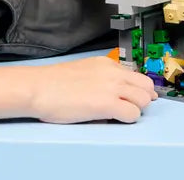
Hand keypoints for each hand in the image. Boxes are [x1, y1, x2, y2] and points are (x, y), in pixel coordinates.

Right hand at [26, 56, 156, 123]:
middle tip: (130, 108)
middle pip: (146, 86)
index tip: (135, 97)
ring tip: (120, 114)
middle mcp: (113, 73)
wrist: (38, 87)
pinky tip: (114, 119)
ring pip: (143, 100)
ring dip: (136, 109)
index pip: (136, 75)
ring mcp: (111, 88)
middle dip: (142, 99)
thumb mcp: (82, 71)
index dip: (137, 89)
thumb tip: (110, 92)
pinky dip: (127, 119)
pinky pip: (132, 114)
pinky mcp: (107, 104)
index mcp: (106, 64)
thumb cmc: (51, 83)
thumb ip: (100, 78)